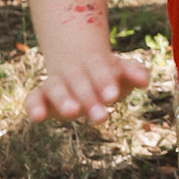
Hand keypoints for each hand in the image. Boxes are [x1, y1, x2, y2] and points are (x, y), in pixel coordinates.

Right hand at [23, 14, 155, 122]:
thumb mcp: (121, 70)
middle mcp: (73, 72)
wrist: (78, 61)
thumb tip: (145, 81)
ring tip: (72, 113)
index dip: (105, 80)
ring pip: (55, 88)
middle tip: (102, 117)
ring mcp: (55, 83)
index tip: (113, 95)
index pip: (99, 69)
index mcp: (94, 63)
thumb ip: (134, 72)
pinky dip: (33, 106)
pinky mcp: (41, 96)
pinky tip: (37, 118)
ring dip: (63, 100)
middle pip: (79, 82)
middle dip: (89, 98)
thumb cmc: (106, 72)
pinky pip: (33, 98)